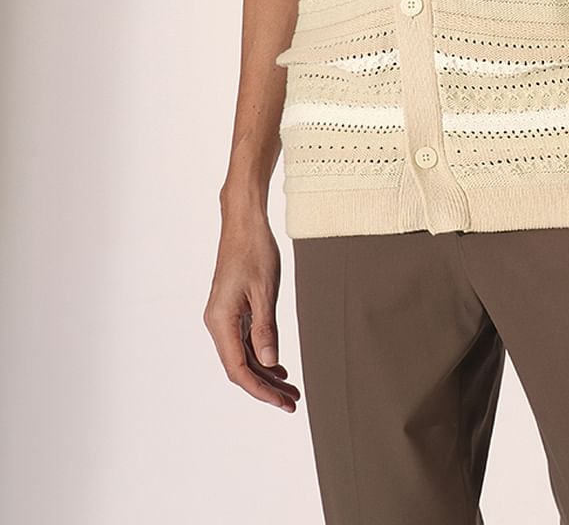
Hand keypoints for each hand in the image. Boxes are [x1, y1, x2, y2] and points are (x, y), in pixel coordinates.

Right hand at [203, 209, 300, 412]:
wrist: (244, 222)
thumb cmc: (254, 250)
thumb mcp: (265, 291)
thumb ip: (266, 329)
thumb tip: (269, 364)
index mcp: (220, 321)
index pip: (238, 369)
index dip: (261, 390)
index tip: (283, 403)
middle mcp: (217, 323)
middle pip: (240, 368)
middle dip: (266, 388)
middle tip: (292, 402)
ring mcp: (223, 317)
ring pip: (243, 356)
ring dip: (265, 374)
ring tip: (290, 389)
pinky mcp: (231, 310)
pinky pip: (244, 341)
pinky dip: (261, 355)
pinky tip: (278, 365)